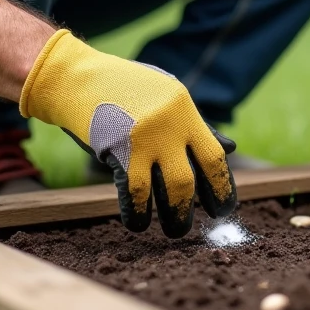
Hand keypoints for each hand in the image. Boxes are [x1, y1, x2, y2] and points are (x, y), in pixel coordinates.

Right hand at [19, 30, 236, 236]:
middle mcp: (170, 125)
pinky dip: (138, 213)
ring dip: (174, 218)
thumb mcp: (167, 96)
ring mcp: (145, 139)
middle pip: (193, 179)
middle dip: (199, 208)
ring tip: (175, 230)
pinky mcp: (119, 151)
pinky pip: (136, 193)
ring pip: (170, 191)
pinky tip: (138, 222)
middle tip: (197, 224)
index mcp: (185, 110)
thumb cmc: (125, 89)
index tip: (224, 208)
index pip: (214, 155)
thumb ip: (197, 123)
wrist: (78, 78)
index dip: (222, 186)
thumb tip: (231, 149)